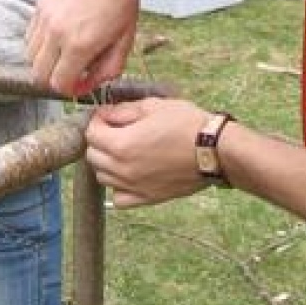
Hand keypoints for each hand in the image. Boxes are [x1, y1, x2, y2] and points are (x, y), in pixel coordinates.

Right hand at [28, 0, 142, 96]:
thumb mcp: (125, 41)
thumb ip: (108, 70)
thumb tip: (90, 85)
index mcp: (79, 45)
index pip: (59, 84)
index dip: (71, 89)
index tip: (81, 82)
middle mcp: (56, 33)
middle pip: (39, 74)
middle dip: (55, 79)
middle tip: (73, 71)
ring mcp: (44, 19)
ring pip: (31, 56)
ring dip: (46, 61)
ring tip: (66, 52)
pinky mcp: (40, 6)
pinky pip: (30, 36)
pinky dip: (40, 43)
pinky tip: (59, 35)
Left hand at [86, 98, 214, 208]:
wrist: (214, 150)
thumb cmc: (186, 124)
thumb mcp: (153, 106)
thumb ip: (123, 110)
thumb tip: (106, 114)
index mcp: (121, 144)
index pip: (91, 134)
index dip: (97, 121)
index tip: (107, 116)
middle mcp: (122, 169)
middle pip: (93, 156)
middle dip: (100, 141)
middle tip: (115, 130)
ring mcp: (134, 186)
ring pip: (103, 177)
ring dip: (106, 163)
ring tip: (123, 151)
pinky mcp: (147, 198)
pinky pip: (119, 198)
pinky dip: (118, 187)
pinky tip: (128, 175)